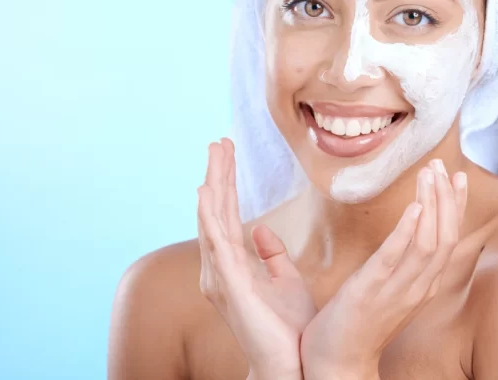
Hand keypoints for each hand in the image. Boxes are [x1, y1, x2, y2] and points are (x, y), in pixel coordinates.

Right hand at [197, 138, 317, 379]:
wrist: (291, 365)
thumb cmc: (290, 329)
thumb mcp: (285, 281)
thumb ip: (272, 255)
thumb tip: (260, 229)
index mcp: (232, 265)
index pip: (226, 214)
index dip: (226, 183)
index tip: (228, 152)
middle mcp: (219, 268)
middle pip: (215, 211)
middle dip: (217, 174)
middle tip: (219, 141)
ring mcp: (220, 276)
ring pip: (212, 220)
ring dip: (213, 184)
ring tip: (215, 154)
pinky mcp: (228, 284)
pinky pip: (215, 243)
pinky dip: (209, 215)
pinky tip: (205, 192)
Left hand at [300, 160, 467, 378]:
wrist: (336, 364)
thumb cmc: (353, 325)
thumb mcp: (383, 290)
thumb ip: (395, 265)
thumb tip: (400, 237)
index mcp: (420, 286)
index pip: (448, 240)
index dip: (454, 207)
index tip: (457, 176)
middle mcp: (416, 288)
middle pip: (445, 237)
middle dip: (446, 198)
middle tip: (442, 164)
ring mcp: (396, 291)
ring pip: (429, 243)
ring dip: (432, 204)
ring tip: (429, 174)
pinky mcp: (371, 292)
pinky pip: (396, 259)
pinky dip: (409, 231)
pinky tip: (413, 207)